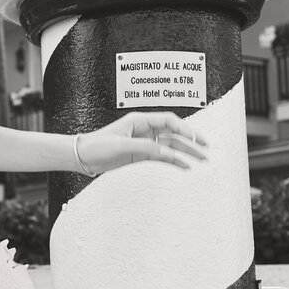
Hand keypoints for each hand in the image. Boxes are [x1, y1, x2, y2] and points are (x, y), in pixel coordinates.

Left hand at [78, 112, 207, 174]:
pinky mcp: (140, 154)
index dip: (185, 128)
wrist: (83, 156)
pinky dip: (174, 161)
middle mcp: (144, 130)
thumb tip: (165, 152)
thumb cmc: (96, 145)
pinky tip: (185, 167)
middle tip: (206, 149)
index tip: (196, 138)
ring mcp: (144, 142)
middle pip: (174, 133)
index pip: (169, 121)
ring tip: (201, 160)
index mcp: (140, 121)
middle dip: (191, 141)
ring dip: (186, 152)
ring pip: (170, 145)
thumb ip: (145, 148)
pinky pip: (162, 156)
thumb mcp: (121, 146)